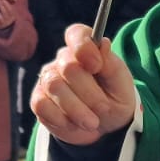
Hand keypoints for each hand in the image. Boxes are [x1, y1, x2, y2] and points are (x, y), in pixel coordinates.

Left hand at [0, 0, 16, 30]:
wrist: (4, 25)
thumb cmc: (6, 13)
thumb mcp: (7, 7)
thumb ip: (7, 0)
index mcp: (13, 15)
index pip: (10, 10)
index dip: (6, 5)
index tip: (3, 0)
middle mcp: (9, 20)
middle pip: (5, 13)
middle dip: (1, 6)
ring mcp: (4, 24)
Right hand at [30, 23, 136, 145]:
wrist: (106, 125)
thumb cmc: (114, 97)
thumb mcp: (120, 82)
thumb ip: (111, 63)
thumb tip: (103, 43)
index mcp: (85, 50)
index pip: (76, 34)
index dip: (84, 47)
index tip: (97, 66)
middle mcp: (63, 61)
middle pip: (69, 67)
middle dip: (90, 93)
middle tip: (104, 108)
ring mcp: (48, 80)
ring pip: (55, 87)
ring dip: (77, 109)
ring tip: (93, 123)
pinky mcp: (39, 101)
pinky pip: (42, 105)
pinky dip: (61, 119)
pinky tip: (75, 124)